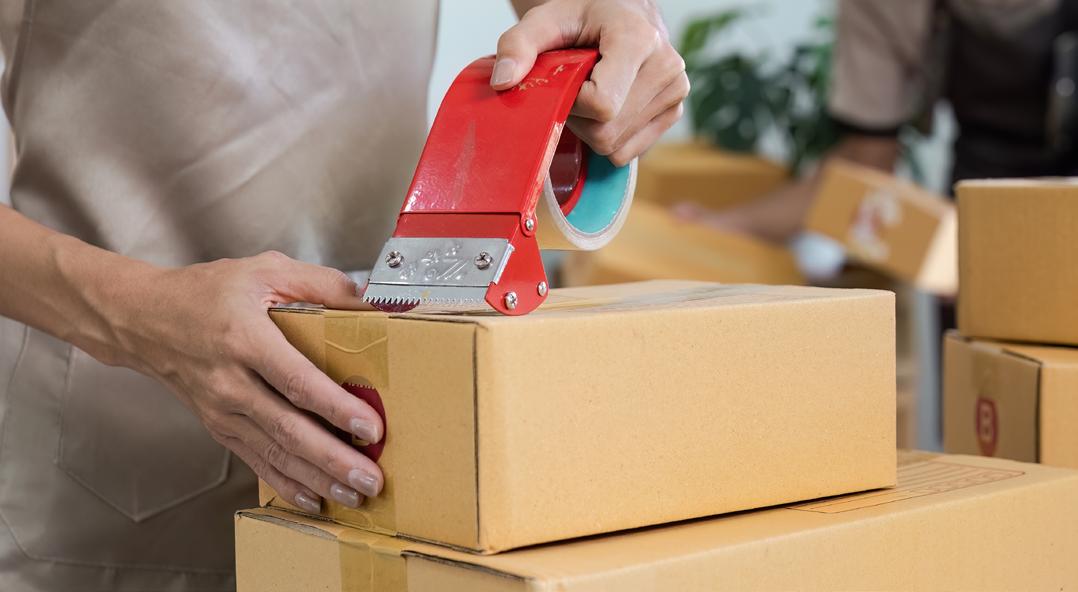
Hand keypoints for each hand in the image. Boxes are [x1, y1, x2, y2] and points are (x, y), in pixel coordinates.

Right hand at [108, 251, 383, 512]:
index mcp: (244, 338)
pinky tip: (314, 498)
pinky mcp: (219, 428)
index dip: (335, 407)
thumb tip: (368, 306)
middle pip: (288, 429)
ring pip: (275, 452)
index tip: (370, 427)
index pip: (296, 380)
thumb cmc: (205, 292)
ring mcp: (222, 410)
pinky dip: (286, 484)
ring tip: (356, 495)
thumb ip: (319, 283)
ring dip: (318, 478)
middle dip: (333, 459)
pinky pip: (256, 461)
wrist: (142, 320)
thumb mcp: (263, 269)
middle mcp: (231, 381)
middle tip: (371, 480)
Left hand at [492, 0, 688, 165]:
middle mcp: (666, 68)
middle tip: (576, 88)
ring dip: (593, 129)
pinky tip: (609, 106)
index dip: (572, 103)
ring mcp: (675, 92)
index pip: (602, 104)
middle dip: (580, 119)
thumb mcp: (546, 20)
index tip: (567, 81)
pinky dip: (610, 136)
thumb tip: (503, 82)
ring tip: (594, 92)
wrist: (623, 11)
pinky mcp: (675, 112)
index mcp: (638, 40)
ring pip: (616, 147)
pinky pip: (629, 151)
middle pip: (607, 132)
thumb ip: (518, 45)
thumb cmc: (585, 15)